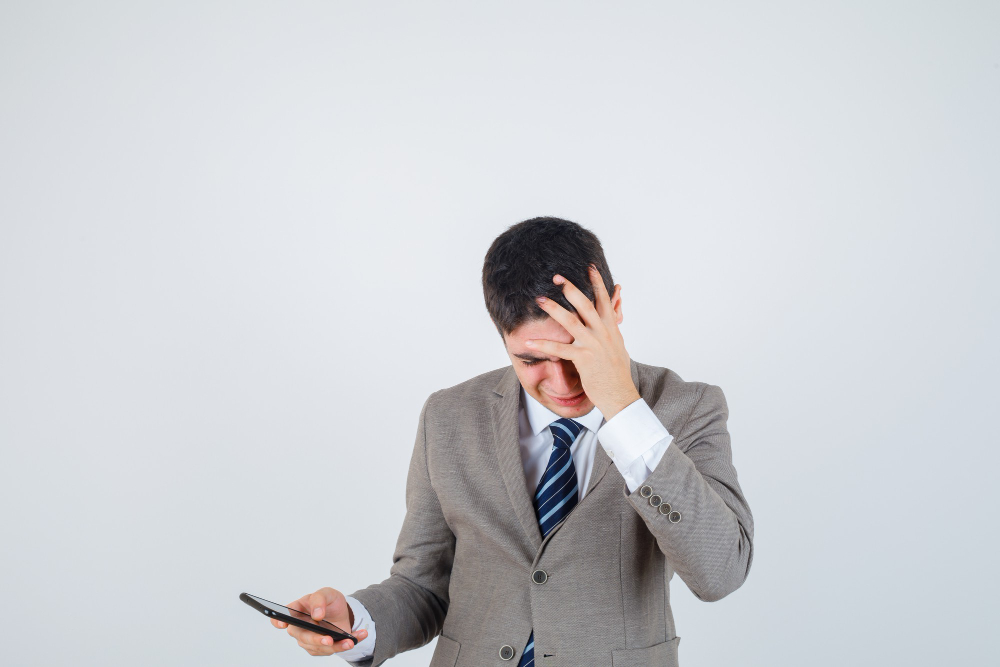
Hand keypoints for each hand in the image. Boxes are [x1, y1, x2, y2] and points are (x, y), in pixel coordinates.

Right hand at [269, 587, 368, 655]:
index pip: (283, 616)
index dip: (278, 621)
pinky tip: (358, 637)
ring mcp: (310, 640)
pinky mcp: (321, 648)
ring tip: (350, 641)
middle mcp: (300, 628)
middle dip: (316, 640)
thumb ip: (319, 599)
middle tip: (328, 640)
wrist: (343, 613)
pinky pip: (333, 650)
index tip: (282, 624)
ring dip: (336, 645)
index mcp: (297, 611)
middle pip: (303, 637)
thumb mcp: (327, 593)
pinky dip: (346, 644)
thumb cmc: (329, 602)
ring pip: (319, 647)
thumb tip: (316, 614)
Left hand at [528, 265, 639, 419]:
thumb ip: (613, 328)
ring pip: (571, 321)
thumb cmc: (617, 372)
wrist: (620, 395)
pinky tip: (529, 342)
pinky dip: (543, 345)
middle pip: (585, 304)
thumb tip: (614, 315)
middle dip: (570, 288)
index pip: (604, 300)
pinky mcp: (583, 359)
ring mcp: (593, 345)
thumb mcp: (618, 346)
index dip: (597, 282)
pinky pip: (559, 350)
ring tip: (539, 299)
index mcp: (611, 328)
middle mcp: (603, 332)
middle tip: (556, 277)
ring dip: (553, 309)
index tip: (589, 267)